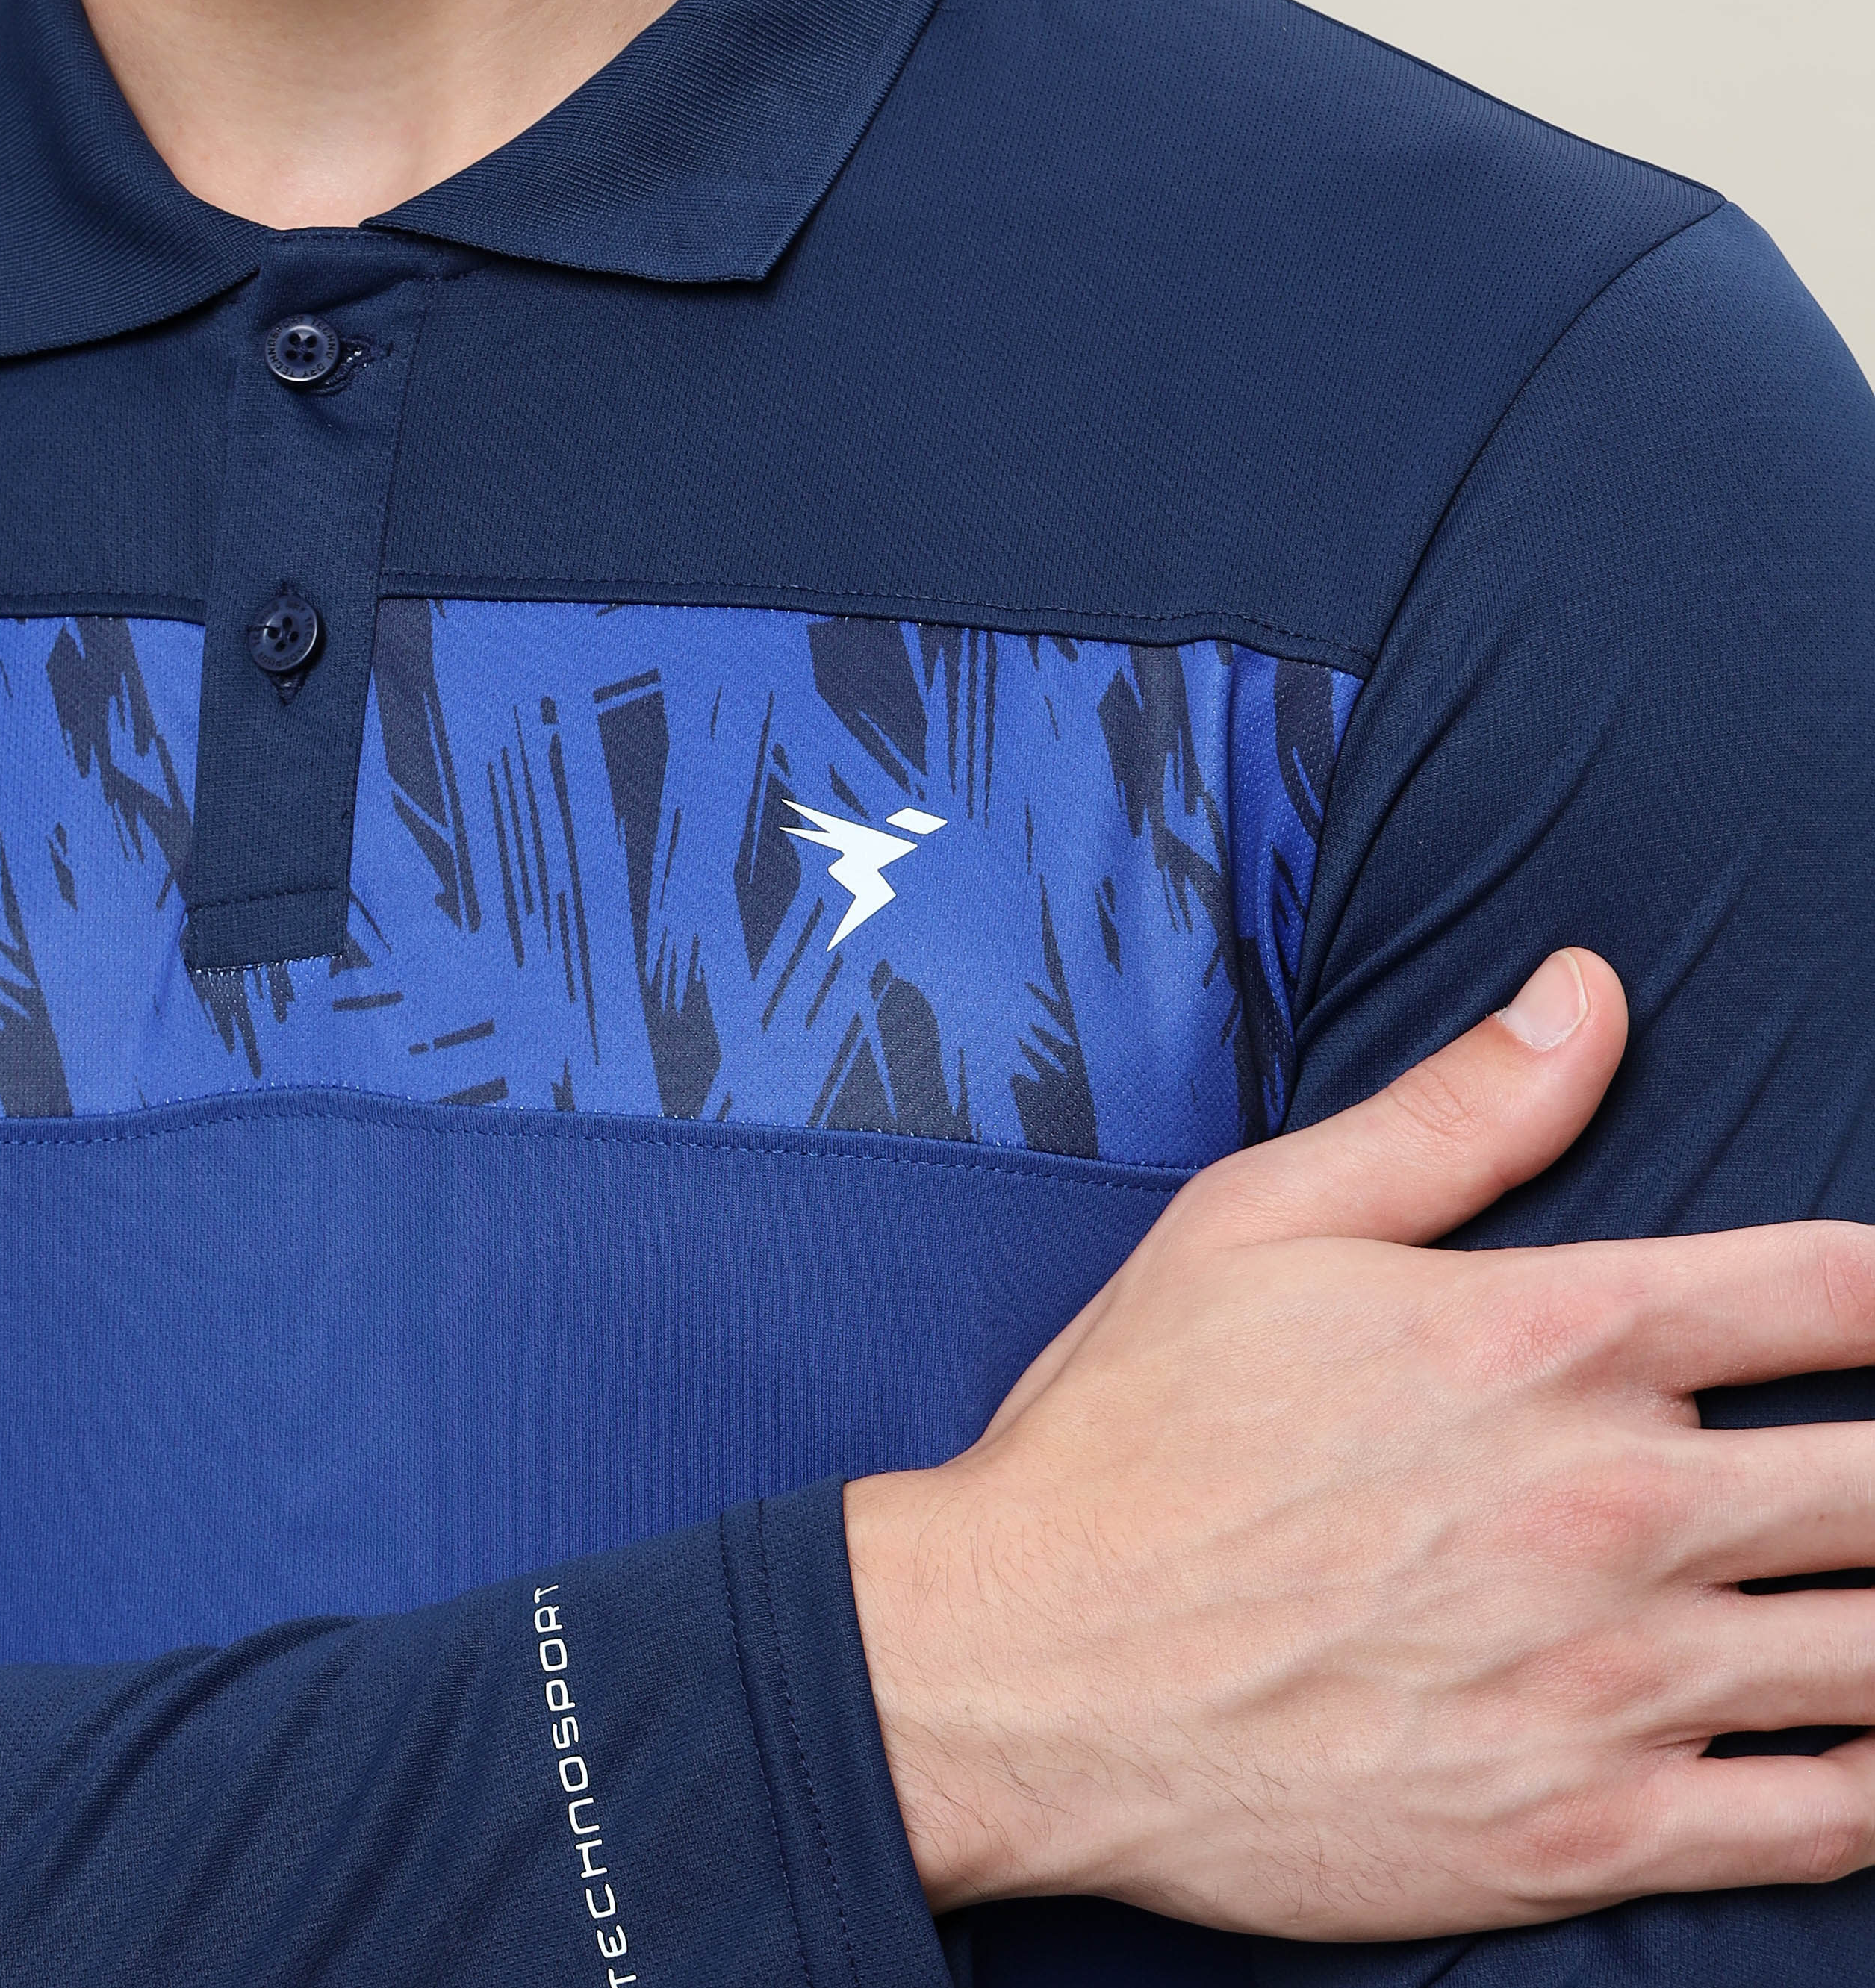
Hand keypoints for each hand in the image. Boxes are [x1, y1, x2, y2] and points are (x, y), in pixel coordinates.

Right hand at [844, 948, 1874, 1935]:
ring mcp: (1616, 1683)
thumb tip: (1588, 993)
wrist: (1033, 1671)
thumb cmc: (1135, 1436)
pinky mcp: (1592, 1834)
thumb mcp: (1262, 1216)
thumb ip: (1457, 1109)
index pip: (1829, 1288)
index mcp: (1548, 1338)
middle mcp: (1613, 1505)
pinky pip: (1823, 1825)